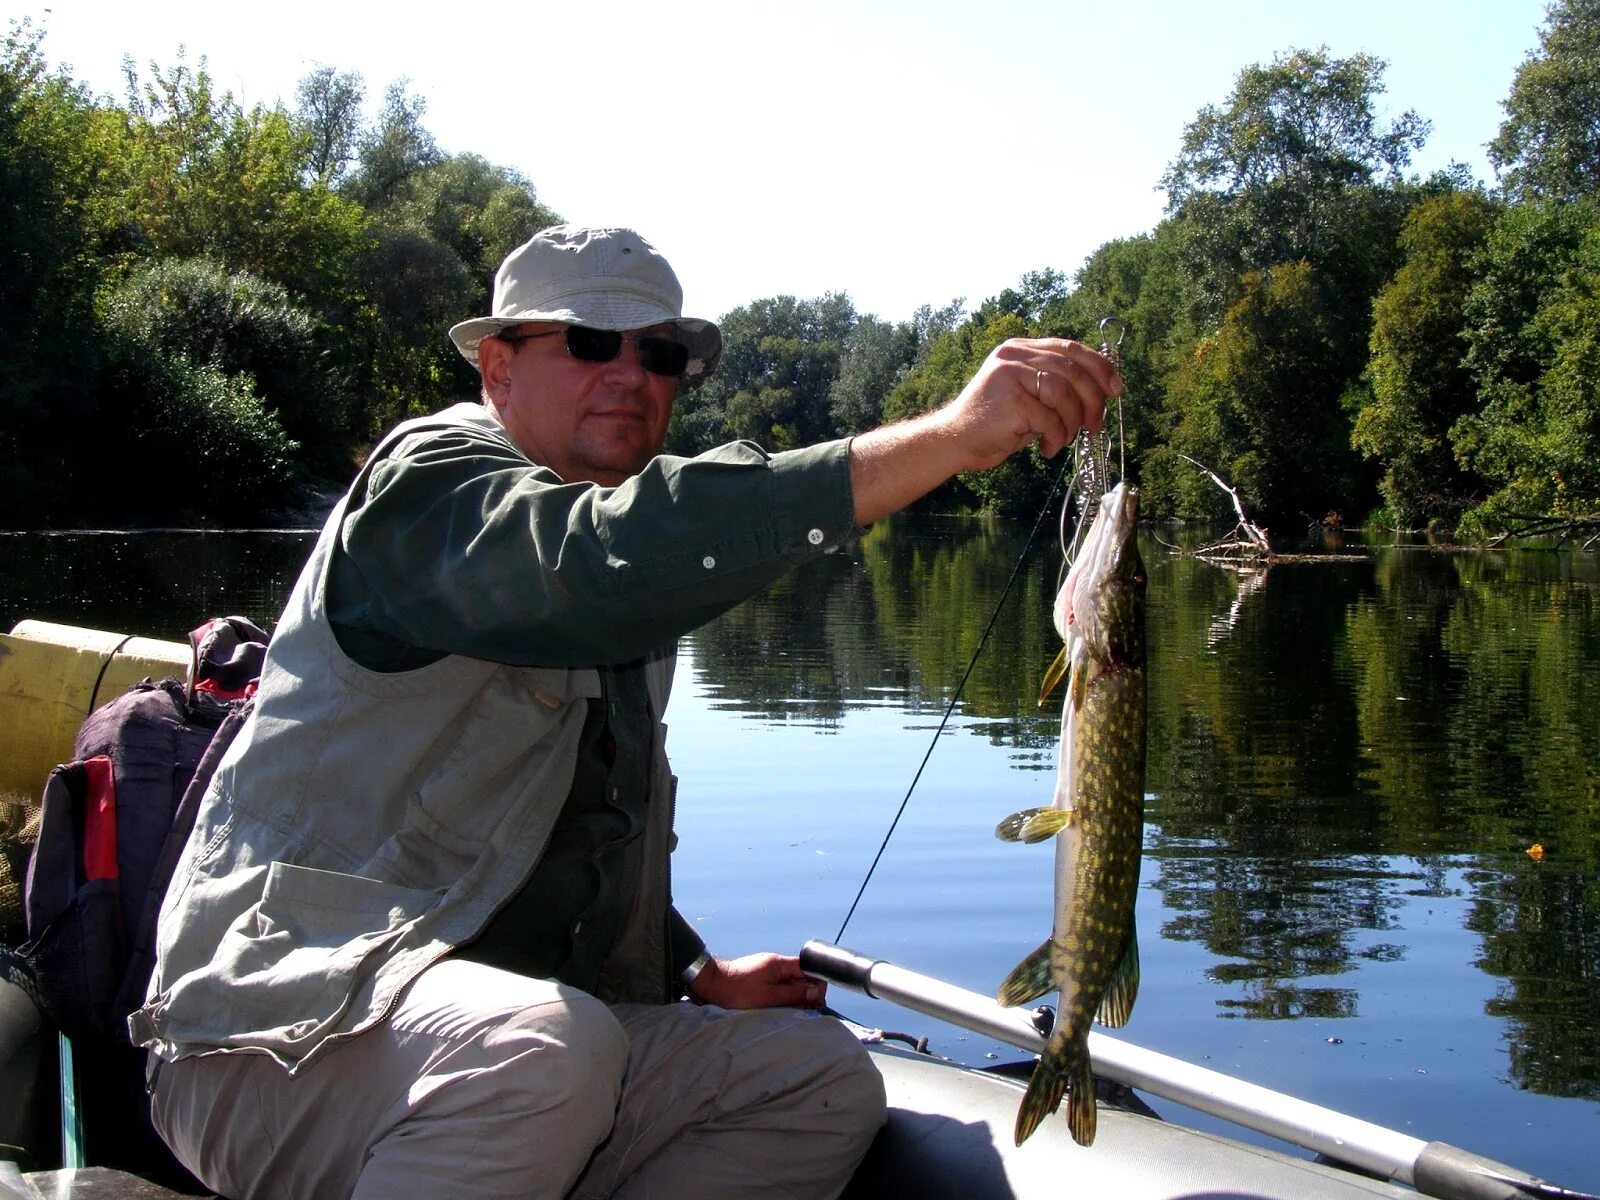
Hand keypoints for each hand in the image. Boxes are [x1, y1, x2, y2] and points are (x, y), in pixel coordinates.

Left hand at [686, 952, 827, 1010]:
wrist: (710, 985)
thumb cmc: (735, 990)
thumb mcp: (768, 996)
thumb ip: (793, 994)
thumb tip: (816, 993)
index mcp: (779, 964)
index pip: (808, 968)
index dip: (816, 984)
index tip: (817, 1001)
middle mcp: (775, 965)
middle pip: (801, 977)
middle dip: (807, 994)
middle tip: (805, 1012)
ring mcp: (767, 972)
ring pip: (790, 984)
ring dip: (795, 998)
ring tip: (791, 1013)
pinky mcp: (760, 980)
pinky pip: (778, 988)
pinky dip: (783, 998)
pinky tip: (780, 1009)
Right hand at [937, 338, 1119, 470]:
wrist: (954, 441)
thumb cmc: (994, 424)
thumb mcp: (1028, 397)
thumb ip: (1055, 387)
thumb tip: (1100, 392)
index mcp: (1020, 349)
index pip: (1070, 348)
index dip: (1099, 366)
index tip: (1116, 388)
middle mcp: (1015, 355)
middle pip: (1072, 369)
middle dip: (1092, 399)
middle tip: (1096, 424)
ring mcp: (1011, 374)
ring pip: (1064, 393)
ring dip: (1072, 422)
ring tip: (1063, 438)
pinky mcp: (1011, 399)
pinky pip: (1050, 418)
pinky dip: (1056, 437)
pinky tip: (1046, 448)